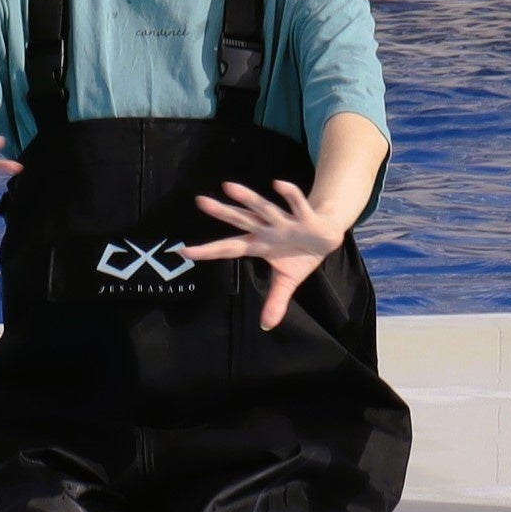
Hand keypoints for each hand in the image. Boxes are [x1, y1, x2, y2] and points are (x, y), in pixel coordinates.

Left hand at [185, 179, 348, 330]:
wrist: (327, 236)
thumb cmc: (301, 254)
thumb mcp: (287, 281)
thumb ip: (275, 301)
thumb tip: (267, 326)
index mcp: (259, 245)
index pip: (228, 248)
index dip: (207, 251)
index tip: (183, 251)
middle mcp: (267, 230)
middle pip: (241, 220)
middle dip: (222, 212)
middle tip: (200, 201)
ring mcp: (284, 222)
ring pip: (263, 208)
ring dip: (248, 199)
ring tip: (228, 187)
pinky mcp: (304, 217)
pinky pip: (296, 204)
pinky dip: (289, 195)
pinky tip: (277, 184)